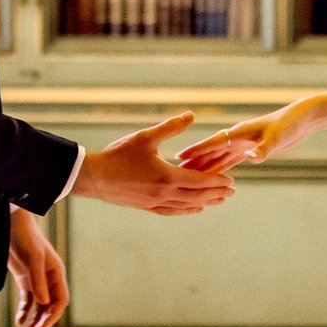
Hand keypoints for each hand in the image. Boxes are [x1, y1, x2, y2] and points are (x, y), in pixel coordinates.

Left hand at [6, 208, 67, 326]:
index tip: (44, 326)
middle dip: (44, 321)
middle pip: (50, 306)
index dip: (54, 315)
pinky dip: (24, 311)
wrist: (12, 226)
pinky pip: (27, 300)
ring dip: (34, 319)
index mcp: (57, 274)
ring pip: (39, 306)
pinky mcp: (25, 280)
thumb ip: (38, 280)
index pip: (61, 300)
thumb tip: (43, 303)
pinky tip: (20, 321)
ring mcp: (37, 280)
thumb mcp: (33, 258)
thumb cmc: (27, 238)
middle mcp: (49, 280)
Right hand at [68, 113, 233, 214]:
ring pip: (186, 206)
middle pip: (197, 196)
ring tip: (218, 201)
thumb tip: (191, 115)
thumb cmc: (118, 154)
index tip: (232, 182)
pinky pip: (172, 211)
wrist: (94, 177)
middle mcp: (164, 194)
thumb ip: (171, 127)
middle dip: (216, 193)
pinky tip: (193, 209)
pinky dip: (186, 210)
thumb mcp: (146, 137)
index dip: (217, 181)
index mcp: (167, 177)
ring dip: (205, 203)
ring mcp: (155, 203)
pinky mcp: (146, 207)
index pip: (200, 181)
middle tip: (232, 192)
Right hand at [176, 100, 314, 173]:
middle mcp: (237, 138)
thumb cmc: (289, 125)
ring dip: (203, 168)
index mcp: (239, 133)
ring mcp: (241, 144)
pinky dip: (219, 170)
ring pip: (217, 158)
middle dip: (193, 162)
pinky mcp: (249, 150)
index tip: (178, 157)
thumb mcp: (277, 138)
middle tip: (173, 172)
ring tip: (186, 178)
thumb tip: (251, 158)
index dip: (196, 151)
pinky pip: (229, 162)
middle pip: (210, 152)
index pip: (213, 143)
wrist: (301, 120)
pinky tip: (210, 178)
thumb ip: (263, 149)